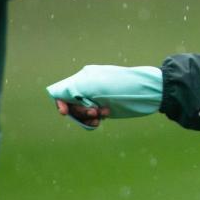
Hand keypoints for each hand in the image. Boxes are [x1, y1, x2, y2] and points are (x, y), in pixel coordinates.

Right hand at [46, 64, 162, 123]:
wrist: (145, 92)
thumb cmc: (120, 86)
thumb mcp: (93, 85)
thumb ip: (71, 88)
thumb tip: (54, 94)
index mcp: (84, 78)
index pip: (63, 91)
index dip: (61, 103)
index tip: (64, 112)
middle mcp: (89, 87)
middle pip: (71, 104)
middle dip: (79, 111)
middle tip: (94, 112)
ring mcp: (97, 98)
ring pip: (81, 113)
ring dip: (86, 117)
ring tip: (100, 116)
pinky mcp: (106, 108)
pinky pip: (91, 118)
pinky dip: (93, 121)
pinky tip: (101, 120)